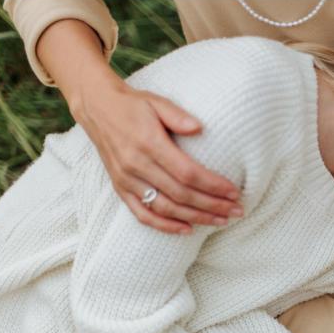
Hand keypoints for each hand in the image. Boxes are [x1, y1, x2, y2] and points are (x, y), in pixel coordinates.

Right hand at [68, 69, 243, 233]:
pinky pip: (142, 214)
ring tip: (221, 221)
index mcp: (149, 144)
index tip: (234, 192)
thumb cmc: (133, 105)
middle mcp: (136, 166)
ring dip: (196, 218)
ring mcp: (126, 180)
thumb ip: (178, 116)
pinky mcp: (120, 188)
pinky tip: (187, 230)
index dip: (213, 186)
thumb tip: (200, 128)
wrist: (97, 108)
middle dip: (212, 206)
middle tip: (237, 211)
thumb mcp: (157, 102)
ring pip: (165, 208)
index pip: (187, 173)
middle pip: (181, 194)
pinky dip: (165, 226)